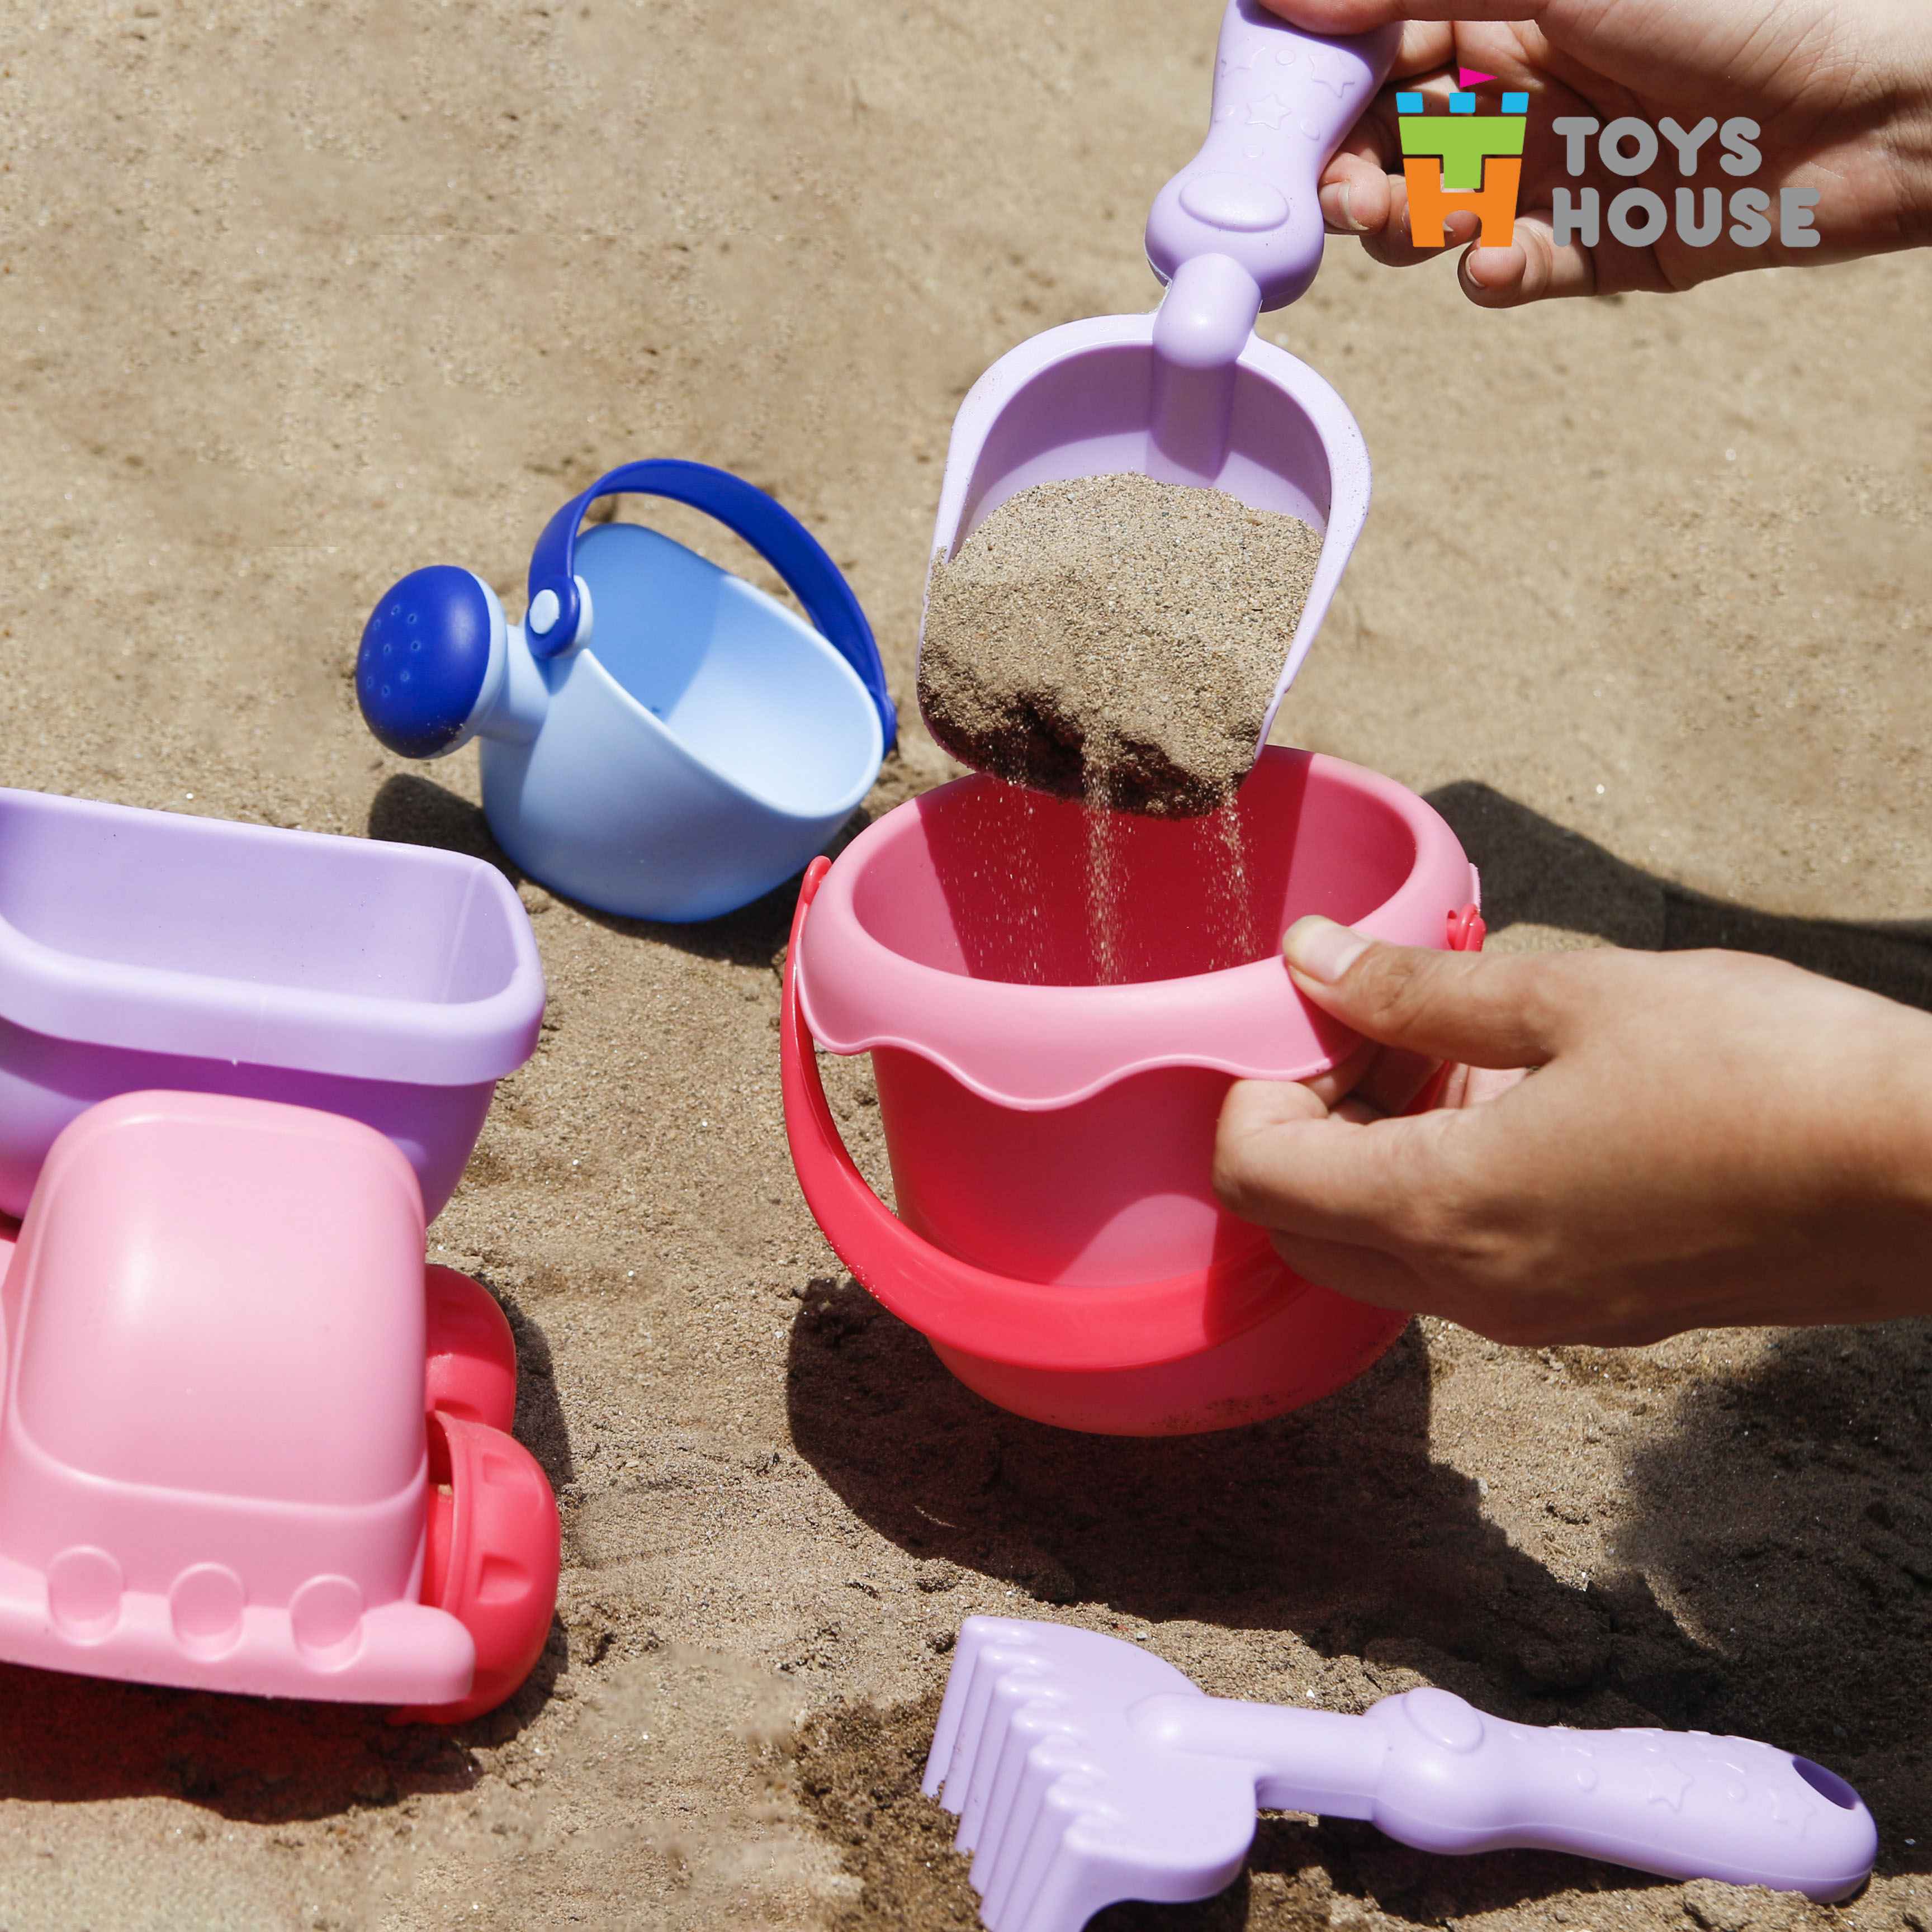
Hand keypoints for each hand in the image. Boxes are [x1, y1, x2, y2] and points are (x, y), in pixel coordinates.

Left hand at [1212, 916, 1931, 1344]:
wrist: (1930, 1172)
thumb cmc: (1762, 1071)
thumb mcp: (1575, 997)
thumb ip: (1419, 990)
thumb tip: (1310, 958)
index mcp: (1447, 1212)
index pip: (1257, 1177)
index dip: (1254, 1087)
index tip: (1317, 1016)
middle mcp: (1475, 1292)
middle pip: (1304, 1227)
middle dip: (1305, 1125)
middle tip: (1374, 1030)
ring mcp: (1540, 1316)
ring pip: (1385, 1249)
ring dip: (1380, 1154)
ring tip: (1457, 1048)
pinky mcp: (1596, 1312)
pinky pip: (1467, 1263)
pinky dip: (1449, 1189)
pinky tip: (1517, 1100)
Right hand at [1260, 0, 1931, 302]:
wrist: (1882, 100)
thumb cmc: (1737, 1)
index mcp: (1513, 8)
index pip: (1385, 48)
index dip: (1323, 83)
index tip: (1273, 119)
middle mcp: (1531, 87)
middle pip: (1401, 138)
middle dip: (1357, 170)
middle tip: (1337, 199)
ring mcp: (1564, 170)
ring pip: (1444, 211)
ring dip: (1412, 225)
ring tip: (1413, 224)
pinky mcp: (1604, 247)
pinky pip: (1517, 269)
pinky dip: (1494, 272)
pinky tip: (1496, 262)